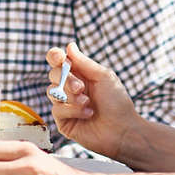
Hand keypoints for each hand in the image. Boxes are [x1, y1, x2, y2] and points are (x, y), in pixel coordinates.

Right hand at [45, 42, 143, 161]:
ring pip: (52, 92)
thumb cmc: (116, 102)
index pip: (59, 61)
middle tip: (81, 87)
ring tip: (88, 102)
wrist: (122, 129)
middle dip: (66, 79)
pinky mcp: (64, 121)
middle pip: (53, 74)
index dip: (55, 57)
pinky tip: (88, 114)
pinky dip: (73, 110)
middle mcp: (70, 88)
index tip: (60, 58)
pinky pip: (57, 109)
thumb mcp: (103, 77)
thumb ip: (84, 62)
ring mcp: (65, 104)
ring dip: (71, 96)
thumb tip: (69, 45)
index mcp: (80, 74)